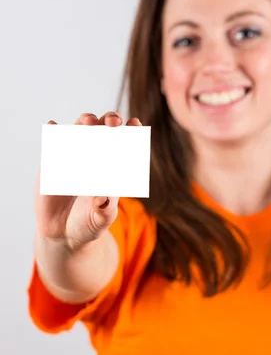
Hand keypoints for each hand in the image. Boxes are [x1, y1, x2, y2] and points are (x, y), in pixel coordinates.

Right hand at [35, 111, 141, 251]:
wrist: (64, 234)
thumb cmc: (89, 224)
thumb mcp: (100, 219)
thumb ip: (104, 209)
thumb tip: (102, 196)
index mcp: (113, 167)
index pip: (125, 142)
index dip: (131, 130)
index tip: (135, 124)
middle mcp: (95, 156)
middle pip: (104, 129)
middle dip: (110, 120)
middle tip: (113, 122)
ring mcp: (73, 157)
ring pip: (80, 130)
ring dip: (85, 120)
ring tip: (89, 121)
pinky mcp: (53, 162)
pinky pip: (53, 142)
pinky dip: (53, 131)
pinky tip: (53, 125)